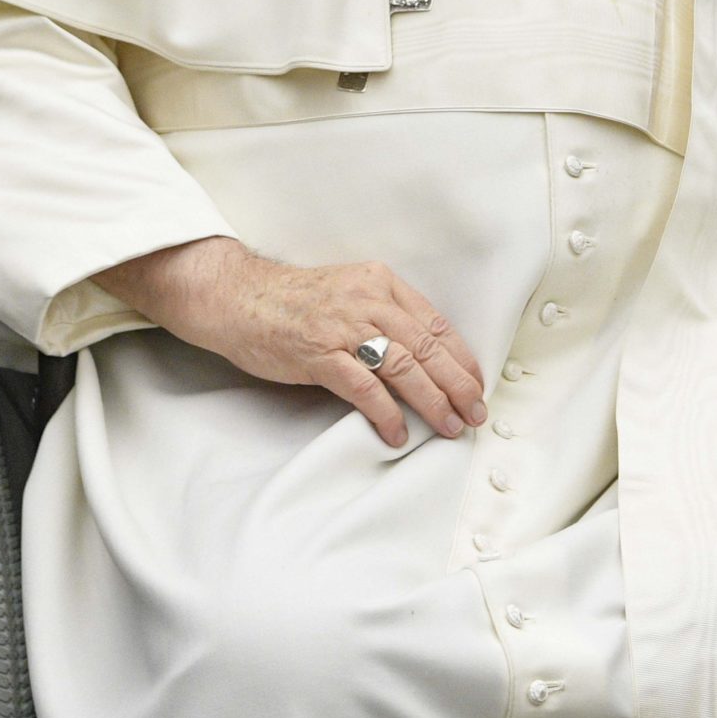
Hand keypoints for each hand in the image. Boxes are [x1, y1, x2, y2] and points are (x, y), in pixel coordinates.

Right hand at [95, 235, 488, 447]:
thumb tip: (423, 354)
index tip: (477, 383)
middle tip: (476, 412)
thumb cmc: (295, 300)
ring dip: (433, 402)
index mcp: (382, 284)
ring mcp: (344, 328)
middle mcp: (369, 301)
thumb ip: (384, 314)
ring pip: (405, 368)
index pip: (437, 323)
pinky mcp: (319, 354)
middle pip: (428, 348)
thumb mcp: (350, 292)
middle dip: (458, 385)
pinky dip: (386, 414)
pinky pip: (364, 388)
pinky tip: (397, 433)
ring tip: (450, 426)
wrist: (238, 296)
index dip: (462, 357)